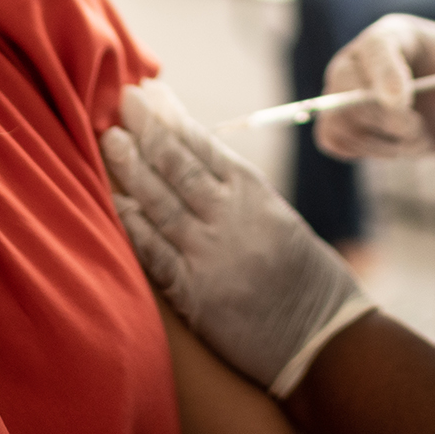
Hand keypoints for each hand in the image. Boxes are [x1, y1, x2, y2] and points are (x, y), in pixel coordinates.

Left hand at [102, 83, 374, 397]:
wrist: (325, 341)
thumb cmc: (307, 279)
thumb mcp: (280, 220)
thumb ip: (238, 195)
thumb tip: (192, 161)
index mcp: (256, 195)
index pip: (204, 144)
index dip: (172, 116)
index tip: (151, 93)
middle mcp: (232, 218)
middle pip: (177, 165)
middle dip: (146, 130)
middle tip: (123, 103)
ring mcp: (211, 255)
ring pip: (160, 202)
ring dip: (130, 168)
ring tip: (109, 140)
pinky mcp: (196, 294)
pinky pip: (154, 252)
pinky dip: (132, 224)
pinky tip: (113, 202)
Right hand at [315, 14, 434, 162]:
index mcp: (396, 35)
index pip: (377, 48)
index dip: (385, 74)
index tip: (401, 105)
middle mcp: (359, 57)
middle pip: (349, 88)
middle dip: (389, 121)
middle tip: (423, 133)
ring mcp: (342, 88)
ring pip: (342, 120)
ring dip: (385, 142)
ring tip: (418, 139)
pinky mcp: (338, 117)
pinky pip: (335, 139)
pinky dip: (368, 150)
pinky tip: (395, 145)